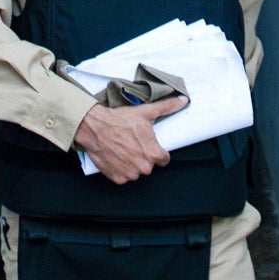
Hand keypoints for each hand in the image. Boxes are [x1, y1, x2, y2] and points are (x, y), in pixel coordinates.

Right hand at [73, 95, 188, 184]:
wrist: (96, 127)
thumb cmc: (119, 121)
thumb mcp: (146, 112)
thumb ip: (167, 107)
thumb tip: (183, 101)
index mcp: (153, 154)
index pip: (164, 159)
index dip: (157, 151)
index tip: (148, 145)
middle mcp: (143, 167)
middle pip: (149, 165)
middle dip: (143, 156)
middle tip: (133, 144)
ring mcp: (130, 174)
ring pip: (136, 171)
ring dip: (132, 163)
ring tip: (123, 149)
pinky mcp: (117, 178)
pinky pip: (123, 176)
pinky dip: (120, 169)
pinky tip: (116, 156)